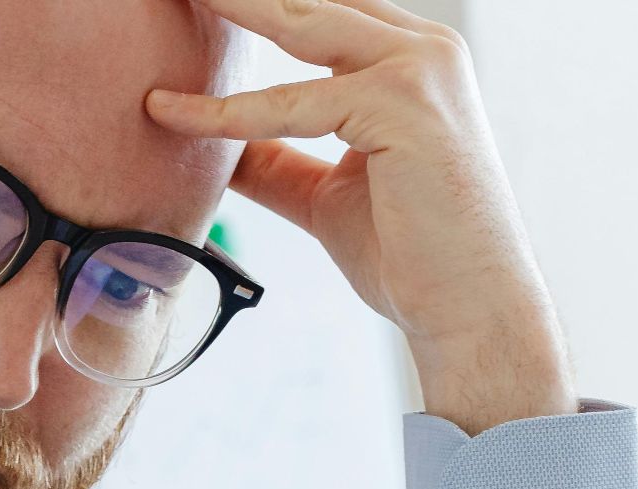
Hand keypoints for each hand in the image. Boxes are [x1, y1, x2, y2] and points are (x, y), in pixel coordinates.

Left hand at [146, 0, 575, 431]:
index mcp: (411, 60)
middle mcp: (423, 48)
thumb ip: (275, 163)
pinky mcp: (402, 103)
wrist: (467, 309)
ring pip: (297, 24)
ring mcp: (419, 69)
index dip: (258, 4)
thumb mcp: (324, 195)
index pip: (320, 11)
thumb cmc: (409, 254)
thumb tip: (215, 148)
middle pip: (308, 1)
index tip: (199, 0)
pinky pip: (289, 102)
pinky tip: (170, 111)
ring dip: (231, 7)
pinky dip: (225, 112)